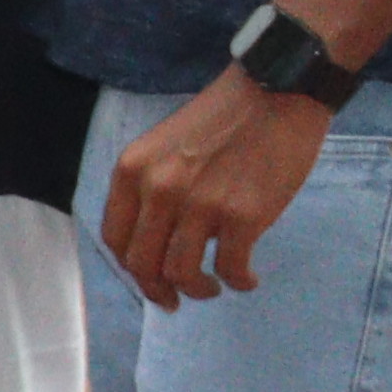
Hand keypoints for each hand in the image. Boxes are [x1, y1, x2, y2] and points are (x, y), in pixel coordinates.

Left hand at [100, 69, 330, 309]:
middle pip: (142, 263)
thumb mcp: (164, 147)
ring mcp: (200, 204)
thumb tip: (156, 238)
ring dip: (197, 291)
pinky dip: (239, 282)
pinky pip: (231, 269)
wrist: (277, 92)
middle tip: (175, 299)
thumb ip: (153, 187)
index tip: (147, 279)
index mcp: (133, 170)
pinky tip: (248, 279)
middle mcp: (159, 189)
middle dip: (157, 289)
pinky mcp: (244, 215)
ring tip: (213, 287)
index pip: (115, 237)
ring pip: (182, 274)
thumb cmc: (223, 118)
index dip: (130, 267)